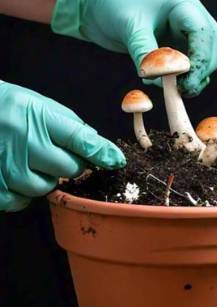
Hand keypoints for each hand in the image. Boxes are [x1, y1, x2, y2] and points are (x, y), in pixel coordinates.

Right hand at [0, 81, 124, 211]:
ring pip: (47, 187)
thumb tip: (99, 148)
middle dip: (71, 165)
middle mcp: (24, 141)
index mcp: (39, 117)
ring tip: (32, 164)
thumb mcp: (40, 105)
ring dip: (46, 180)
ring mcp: (6, 164)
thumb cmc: (8, 107)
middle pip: (70, 168)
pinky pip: (19, 201)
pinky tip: (17, 178)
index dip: (103, 153)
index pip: (81, 139)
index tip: (116, 160)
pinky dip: (23, 194)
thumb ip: (70, 126)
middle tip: (58, 155)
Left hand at [52, 0, 216, 96]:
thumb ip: (146, 52)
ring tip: (173, 88)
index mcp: (183, 4)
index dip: (201, 59)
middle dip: (201, 70)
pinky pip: (190, 62)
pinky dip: (183, 76)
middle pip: (211, 46)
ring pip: (205, 56)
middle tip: (184, 90)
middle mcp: (190, 15)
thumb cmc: (111, 4)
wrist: (93, 2)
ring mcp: (184, 29)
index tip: (188, 81)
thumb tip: (162, 78)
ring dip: (194, 76)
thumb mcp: (129, 28)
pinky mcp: (177, 42)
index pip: (203, 33)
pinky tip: (165, 82)